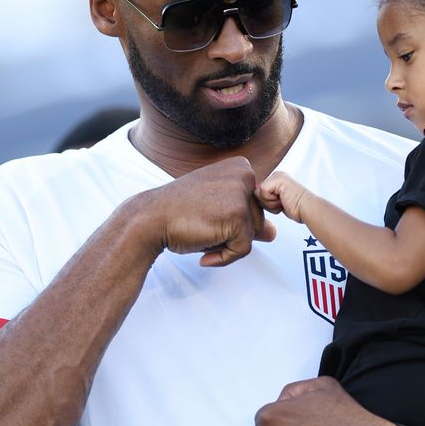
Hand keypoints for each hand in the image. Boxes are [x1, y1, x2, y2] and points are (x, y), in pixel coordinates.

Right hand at [143, 157, 275, 266]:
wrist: (150, 218)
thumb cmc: (178, 212)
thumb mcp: (216, 209)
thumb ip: (246, 218)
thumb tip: (274, 233)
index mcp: (241, 167)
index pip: (255, 206)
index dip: (230, 221)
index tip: (205, 215)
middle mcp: (245, 175)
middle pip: (257, 221)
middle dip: (231, 233)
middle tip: (201, 225)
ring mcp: (242, 194)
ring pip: (252, 236)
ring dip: (227, 244)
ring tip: (201, 232)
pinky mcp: (239, 216)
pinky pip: (243, 250)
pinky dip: (224, 257)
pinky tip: (204, 251)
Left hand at [255, 171, 311, 222]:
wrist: (308, 209)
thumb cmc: (296, 208)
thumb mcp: (277, 201)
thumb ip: (266, 197)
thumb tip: (255, 195)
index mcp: (276, 179)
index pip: (258, 193)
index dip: (266, 203)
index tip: (281, 204)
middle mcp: (276, 175)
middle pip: (256, 193)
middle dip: (267, 203)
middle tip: (282, 203)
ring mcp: (276, 176)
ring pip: (258, 194)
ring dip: (270, 203)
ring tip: (283, 202)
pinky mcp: (277, 180)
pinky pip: (263, 193)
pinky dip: (272, 202)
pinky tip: (283, 201)